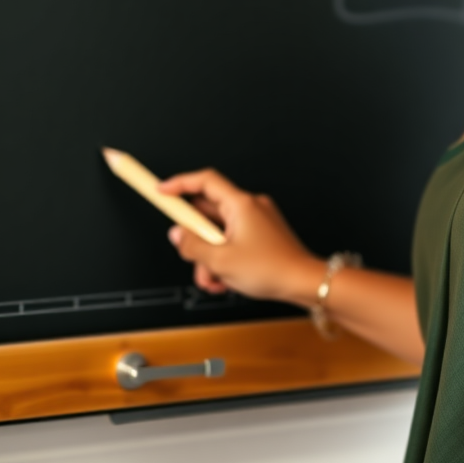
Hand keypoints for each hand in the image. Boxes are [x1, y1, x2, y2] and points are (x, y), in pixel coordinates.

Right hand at [158, 168, 321, 304]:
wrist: (302, 282)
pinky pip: (231, 241)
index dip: (180, 183)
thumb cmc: (272, 268)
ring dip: (209, 258)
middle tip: (193, 258)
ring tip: (215, 279)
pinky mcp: (260, 235)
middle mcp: (249, 207)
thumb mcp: (220, 260)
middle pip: (207, 214)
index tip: (161, 191)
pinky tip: (226, 280)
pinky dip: (223, 260)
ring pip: (218, 233)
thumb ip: (192, 245)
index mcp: (240, 204)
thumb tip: (177, 235)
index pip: (205, 181)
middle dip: (196, 242)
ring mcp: (256, 221)